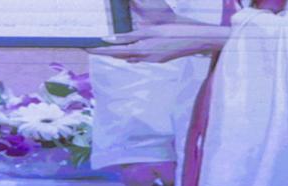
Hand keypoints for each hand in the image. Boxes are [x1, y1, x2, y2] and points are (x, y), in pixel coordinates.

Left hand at [87, 23, 228, 62]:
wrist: (200, 40)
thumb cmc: (179, 28)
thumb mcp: (156, 24)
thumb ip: (133, 30)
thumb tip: (113, 33)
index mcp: (144, 43)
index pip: (116, 47)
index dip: (101, 48)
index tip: (87, 47)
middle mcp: (145, 53)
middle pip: (119, 54)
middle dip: (105, 52)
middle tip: (91, 49)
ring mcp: (152, 58)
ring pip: (128, 57)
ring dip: (115, 54)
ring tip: (104, 50)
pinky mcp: (158, 59)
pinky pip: (139, 58)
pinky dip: (129, 55)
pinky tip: (127, 54)